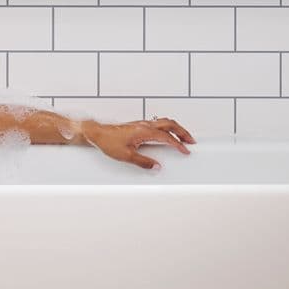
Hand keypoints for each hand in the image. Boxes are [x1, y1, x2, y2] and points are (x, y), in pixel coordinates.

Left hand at [80, 116, 195, 169]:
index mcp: (144, 132)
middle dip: (183, 132)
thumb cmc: (108, 142)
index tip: (185, 150)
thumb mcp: (126, 156)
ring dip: (176, 128)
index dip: (178, 144)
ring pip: (165, 122)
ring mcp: (142, 123)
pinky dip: (168, 127)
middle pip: (170, 124)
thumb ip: (144, 162)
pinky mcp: (139, 125)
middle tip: (191, 141)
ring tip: (183, 137)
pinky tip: (167, 133)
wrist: (97, 133)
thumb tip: (156, 166)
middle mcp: (145, 125)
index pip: (167, 137)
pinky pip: (158, 122)